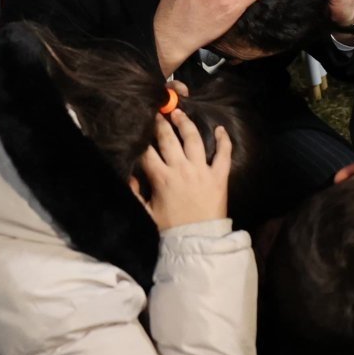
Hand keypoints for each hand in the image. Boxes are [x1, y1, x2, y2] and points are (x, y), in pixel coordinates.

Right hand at [135, 107, 232, 229]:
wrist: (199, 241)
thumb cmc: (171, 229)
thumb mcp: (147, 213)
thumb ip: (135, 194)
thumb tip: (130, 177)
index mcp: (162, 178)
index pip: (147, 152)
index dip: (141, 138)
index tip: (139, 128)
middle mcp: (181, 169)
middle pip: (168, 138)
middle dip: (161, 123)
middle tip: (158, 113)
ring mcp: (202, 171)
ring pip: (193, 139)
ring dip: (185, 124)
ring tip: (179, 114)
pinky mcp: (219, 176)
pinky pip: (223, 154)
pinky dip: (223, 140)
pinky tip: (220, 129)